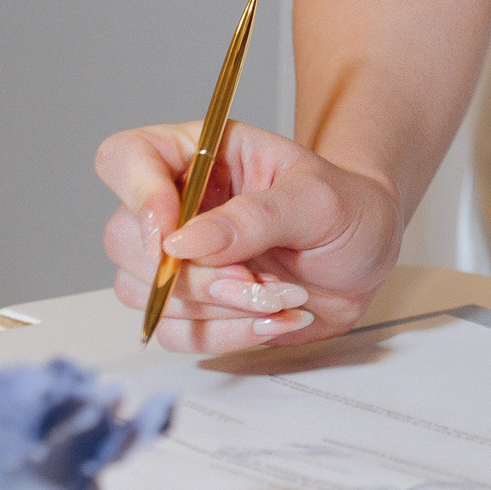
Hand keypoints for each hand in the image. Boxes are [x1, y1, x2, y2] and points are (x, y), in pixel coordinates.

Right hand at [97, 119, 402, 353]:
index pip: (126, 158)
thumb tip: (184, 242)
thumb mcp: (318, 200)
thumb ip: (256, 216)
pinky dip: (229, 334)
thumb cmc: (348, 209)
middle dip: (191, 274)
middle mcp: (179, 205)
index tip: (175, 236)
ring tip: (284, 294)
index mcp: (201, 155)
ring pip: (145, 294)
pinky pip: (175, 333)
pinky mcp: (193, 306)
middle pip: (123, 239)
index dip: (135, 193)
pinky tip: (277, 318)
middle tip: (253, 276)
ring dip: (218, 307)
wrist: (366, 257)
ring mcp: (180, 259)